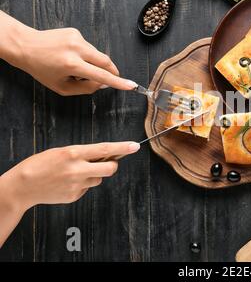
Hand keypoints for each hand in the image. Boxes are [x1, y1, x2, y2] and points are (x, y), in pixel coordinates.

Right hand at [0, 141, 139, 210]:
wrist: (23, 186)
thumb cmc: (41, 164)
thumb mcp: (62, 152)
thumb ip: (83, 154)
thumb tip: (103, 155)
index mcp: (73, 154)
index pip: (105, 149)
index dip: (122, 147)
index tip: (135, 146)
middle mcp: (77, 170)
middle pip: (110, 169)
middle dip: (112, 165)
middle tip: (107, 163)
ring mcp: (77, 185)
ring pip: (99, 180)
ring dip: (94, 176)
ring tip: (75, 173)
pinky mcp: (74, 196)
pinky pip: (87, 189)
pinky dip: (82, 185)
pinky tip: (67, 183)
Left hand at [13, 27, 137, 94]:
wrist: (25, 46)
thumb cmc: (41, 69)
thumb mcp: (62, 87)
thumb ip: (86, 88)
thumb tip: (105, 83)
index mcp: (71, 65)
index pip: (101, 75)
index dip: (118, 82)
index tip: (131, 85)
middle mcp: (76, 49)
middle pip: (105, 62)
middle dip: (112, 71)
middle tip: (113, 78)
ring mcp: (76, 38)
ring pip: (97, 55)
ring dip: (94, 63)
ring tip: (78, 67)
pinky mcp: (76, 32)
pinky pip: (89, 47)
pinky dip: (86, 54)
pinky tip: (72, 55)